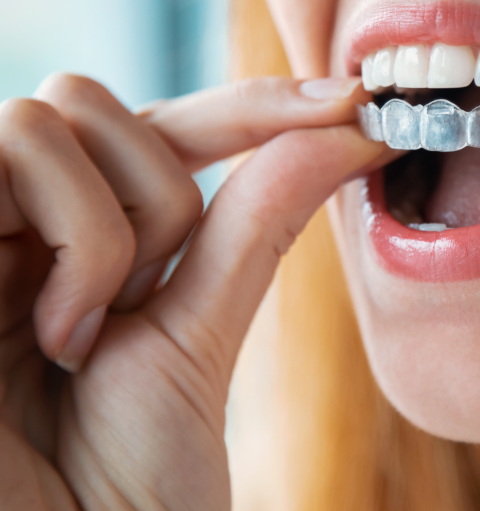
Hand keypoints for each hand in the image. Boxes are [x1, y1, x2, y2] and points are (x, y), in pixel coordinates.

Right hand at [0, 74, 390, 509]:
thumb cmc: (124, 483)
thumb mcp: (200, 335)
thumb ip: (254, 223)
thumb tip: (346, 128)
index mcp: (71, 241)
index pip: (158, 131)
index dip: (250, 105)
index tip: (352, 100)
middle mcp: (9, 226)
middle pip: (90, 102)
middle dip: (154, 195)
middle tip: (139, 304)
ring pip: (47, 116)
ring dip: (109, 231)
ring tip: (82, 338)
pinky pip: (12, 151)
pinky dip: (80, 246)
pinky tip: (57, 339)